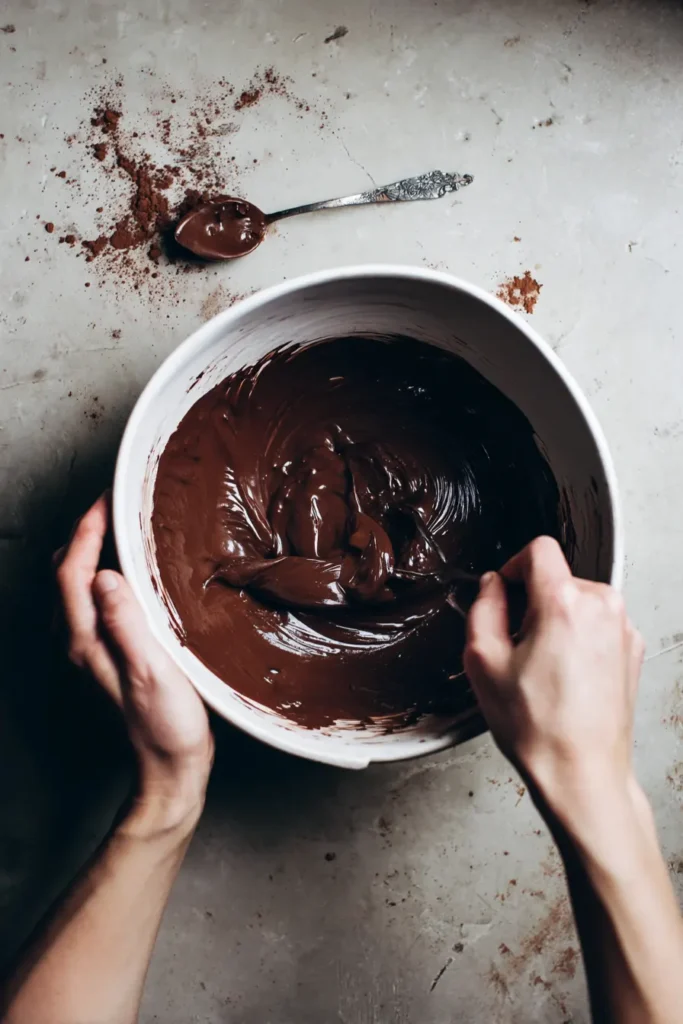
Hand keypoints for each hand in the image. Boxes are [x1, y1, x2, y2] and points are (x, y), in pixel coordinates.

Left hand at [55, 494, 213, 836]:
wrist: (168, 768)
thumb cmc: (165, 726)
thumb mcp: (152, 671)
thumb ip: (127, 622)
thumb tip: (107, 575)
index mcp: (87, 642)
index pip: (72, 571)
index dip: (86, 529)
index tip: (107, 499)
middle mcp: (80, 643)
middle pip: (65, 574)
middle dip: (84, 533)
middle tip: (116, 508)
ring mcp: (91, 650)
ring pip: (77, 588)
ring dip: (93, 552)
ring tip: (125, 530)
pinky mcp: (107, 656)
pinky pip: (95, 602)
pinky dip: (105, 574)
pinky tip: (133, 574)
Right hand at [464, 537, 644, 831]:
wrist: (582, 773)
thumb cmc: (538, 728)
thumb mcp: (483, 661)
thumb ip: (482, 608)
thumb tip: (491, 586)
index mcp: (564, 604)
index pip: (539, 550)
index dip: (514, 566)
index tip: (505, 591)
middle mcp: (602, 608)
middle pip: (558, 577)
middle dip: (533, 601)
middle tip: (516, 644)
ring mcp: (623, 629)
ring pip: (578, 600)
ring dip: (556, 619)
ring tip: (541, 665)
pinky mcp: (632, 650)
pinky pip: (597, 624)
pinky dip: (578, 638)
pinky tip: (563, 675)